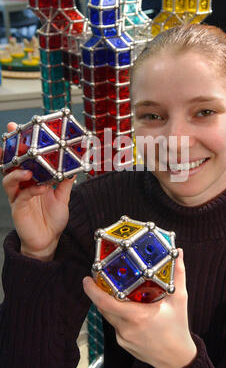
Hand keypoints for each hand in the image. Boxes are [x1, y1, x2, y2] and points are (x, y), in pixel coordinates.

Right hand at [1, 122, 75, 260]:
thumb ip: (66, 181)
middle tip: (13, 139)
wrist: (49, 240)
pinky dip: (31, 189)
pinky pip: (22, 196)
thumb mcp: (63, 196)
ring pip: (9, 179)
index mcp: (31, 179)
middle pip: (11, 164)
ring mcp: (18, 196)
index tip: (18, 127)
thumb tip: (74, 166)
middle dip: (10, 151)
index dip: (19, 143)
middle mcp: (22, 185)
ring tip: (26, 169)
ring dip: (17, 171)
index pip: (23, 158)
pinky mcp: (18, 208)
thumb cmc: (52, 218)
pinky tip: (39, 187)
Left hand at [83, 250, 196, 367]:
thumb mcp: (179, 299)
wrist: (177, 358)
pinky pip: (115, 324)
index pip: (106, 302)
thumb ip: (178, 274)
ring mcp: (123, 337)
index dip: (92, 290)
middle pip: (103, 307)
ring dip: (108, 303)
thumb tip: (178, 253)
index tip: (87, 279)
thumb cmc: (177, 328)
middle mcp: (127, 328)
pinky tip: (126, 308)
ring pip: (108, 316)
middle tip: (98, 278)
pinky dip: (117, 314)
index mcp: (138, 316)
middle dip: (98, 292)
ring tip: (112, 290)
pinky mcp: (123, 343)